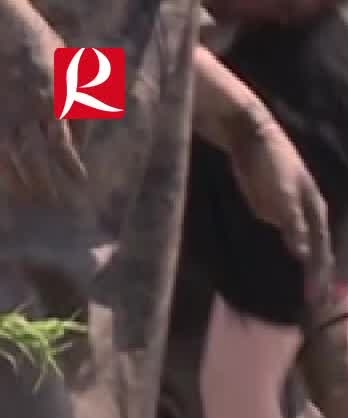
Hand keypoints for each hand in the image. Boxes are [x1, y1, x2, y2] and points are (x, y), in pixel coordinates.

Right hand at [0, 10, 86, 206]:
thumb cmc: (43, 47)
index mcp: (52, 101)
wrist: (4, 25)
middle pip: (34, 155)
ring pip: (9, 153)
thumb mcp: (70, 71)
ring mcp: (4, 111)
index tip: (80, 183)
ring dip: (20, 178)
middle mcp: (26, 110)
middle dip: (44, 181)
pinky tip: (5, 179)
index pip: (61, 143)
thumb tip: (80, 140)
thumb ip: (78, 105)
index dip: (70, 166)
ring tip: (29, 197)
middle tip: (53, 202)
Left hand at [228, 114, 332, 300]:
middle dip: (321, 276)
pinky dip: (294, 255)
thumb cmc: (269, 162)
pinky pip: (290, 239)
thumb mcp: (281, 194)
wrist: (249, 135)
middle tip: (320, 304)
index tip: (319, 300)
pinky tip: (293, 266)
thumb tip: (303, 255)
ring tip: (311, 292)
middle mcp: (310, 215)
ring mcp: (292, 213)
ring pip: (306, 247)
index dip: (321, 275)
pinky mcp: (275, 210)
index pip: (322, 250)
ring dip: (309, 268)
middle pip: (319, 251)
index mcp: (316, 211)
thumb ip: (292, 224)